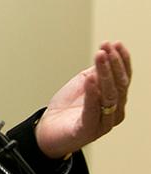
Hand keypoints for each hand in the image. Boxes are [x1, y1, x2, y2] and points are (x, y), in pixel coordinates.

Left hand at [34, 41, 131, 158]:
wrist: (49, 130)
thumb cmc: (67, 109)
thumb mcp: (83, 84)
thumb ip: (95, 73)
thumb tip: (104, 55)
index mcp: (115, 100)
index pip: (124, 78)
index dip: (122, 60)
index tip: (115, 43)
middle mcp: (114, 112)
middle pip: (119, 85)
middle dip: (113, 64)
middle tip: (106, 47)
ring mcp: (103, 122)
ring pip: (109, 96)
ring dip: (105, 74)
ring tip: (100, 57)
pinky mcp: (87, 130)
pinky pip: (92, 111)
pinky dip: (92, 95)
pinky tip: (90, 81)